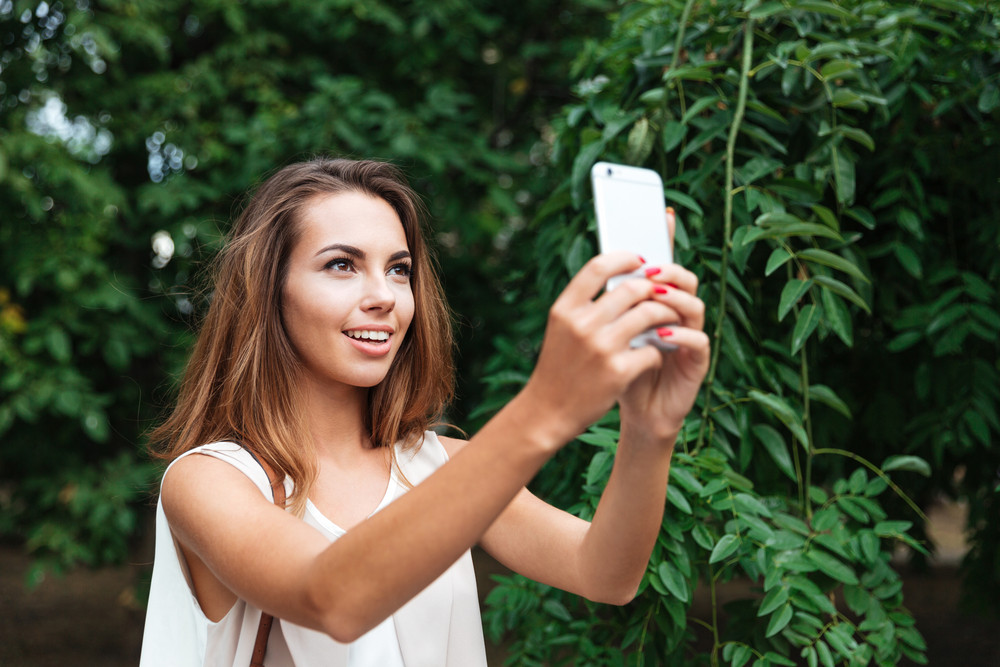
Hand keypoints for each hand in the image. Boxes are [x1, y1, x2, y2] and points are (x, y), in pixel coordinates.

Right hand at [522, 251, 680, 447]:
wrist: (547, 411)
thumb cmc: (559, 367)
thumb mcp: (562, 330)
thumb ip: (584, 305)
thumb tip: (621, 278)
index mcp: (565, 309)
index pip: (598, 267)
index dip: (624, 259)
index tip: (640, 261)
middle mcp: (581, 324)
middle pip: (632, 289)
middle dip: (654, 289)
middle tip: (665, 294)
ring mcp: (600, 348)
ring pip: (649, 314)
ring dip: (666, 315)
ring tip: (671, 320)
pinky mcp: (618, 371)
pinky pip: (653, 350)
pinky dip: (660, 350)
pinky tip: (657, 354)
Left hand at [619, 208, 709, 442]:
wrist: (633, 411)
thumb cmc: (618, 371)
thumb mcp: (608, 333)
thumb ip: (611, 305)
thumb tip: (601, 266)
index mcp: (657, 302)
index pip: (665, 264)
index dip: (667, 239)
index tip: (661, 214)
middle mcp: (678, 314)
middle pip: (685, 278)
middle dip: (669, 270)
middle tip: (648, 270)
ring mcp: (690, 335)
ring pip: (694, 305)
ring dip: (673, 299)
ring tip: (653, 298)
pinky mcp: (697, 362)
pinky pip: (698, 341)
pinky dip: (680, 335)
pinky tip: (661, 335)